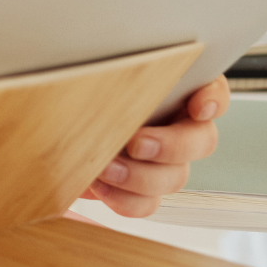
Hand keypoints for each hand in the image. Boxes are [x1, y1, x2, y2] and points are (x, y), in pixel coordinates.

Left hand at [83, 76, 229, 216]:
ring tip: (103, 168)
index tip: (200, 108)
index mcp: (172, 89)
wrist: (52, 132)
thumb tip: (107, 63)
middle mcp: (176, 125)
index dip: (214, 100)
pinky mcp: (142, 190)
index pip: (213, 89)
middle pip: (202, 140)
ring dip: (140, 176)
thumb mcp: (93, 75)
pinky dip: (125, 199)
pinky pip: (147, 203)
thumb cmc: (78, 93)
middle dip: (172, 146)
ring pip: (175, 177)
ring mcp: (164, 162)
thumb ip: (113, 72)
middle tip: (136, 143)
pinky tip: (100, 186)